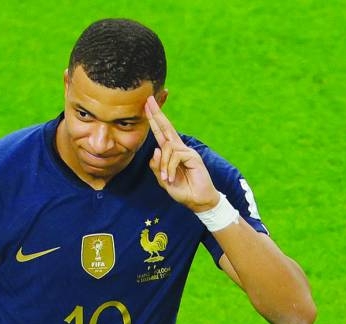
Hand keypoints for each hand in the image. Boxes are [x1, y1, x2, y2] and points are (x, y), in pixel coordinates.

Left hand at [145, 96, 219, 211]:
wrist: (198, 201)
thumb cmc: (182, 190)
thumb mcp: (163, 180)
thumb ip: (157, 166)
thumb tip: (155, 150)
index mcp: (172, 153)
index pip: (161, 133)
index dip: (154, 120)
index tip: (147, 106)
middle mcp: (179, 149)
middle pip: (166, 128)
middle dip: (157, 114)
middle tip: (149, 100)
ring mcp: (187, 152)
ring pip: (167, 148)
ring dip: (164, 164)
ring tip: (166, 178)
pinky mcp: (192, 156)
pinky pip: (175, 156)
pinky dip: (170, 168)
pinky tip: (171, 178)